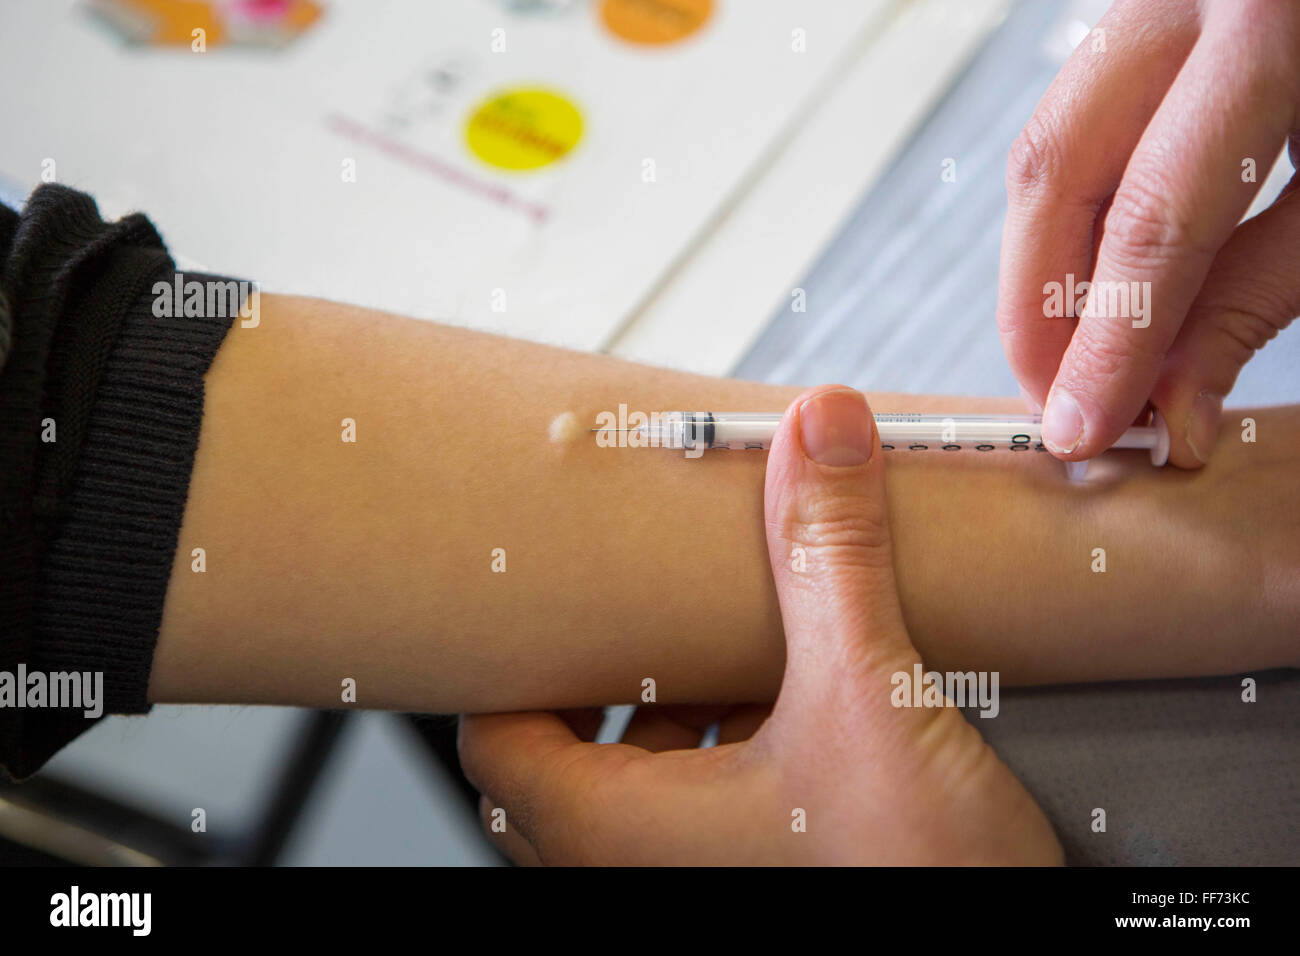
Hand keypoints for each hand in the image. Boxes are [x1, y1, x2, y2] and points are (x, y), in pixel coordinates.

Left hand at [457, 386, 1061, 864]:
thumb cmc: (913, 882)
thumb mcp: (868, 700)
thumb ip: (832, 561)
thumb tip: (819, 433)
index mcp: (615, 832)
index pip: (492, 740)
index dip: (510, 664)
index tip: (545, 601)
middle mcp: (637, 869)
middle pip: (560, 758)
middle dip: (602, 677)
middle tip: (634, 607)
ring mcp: (698, 879)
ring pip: (636, 787)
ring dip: (669, 714)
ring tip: (718, 643)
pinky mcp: (758, 875)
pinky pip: (701, 810)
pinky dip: (723, 750)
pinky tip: (786, 705)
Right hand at [998, 0, 1299, 466]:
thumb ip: (1257, 296)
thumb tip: (1170, 411)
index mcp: (1264, 36)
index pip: (1155, 219)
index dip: (1109, 340)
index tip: (1083, 428)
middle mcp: (1181, 4)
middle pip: (1054, 176)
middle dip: (1038, 311)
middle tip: (1055, 402)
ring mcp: (1139, 9)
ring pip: (1041, 160)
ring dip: (1041, 279)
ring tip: (1074, 361)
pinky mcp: (1126, 38)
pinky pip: (1066, 143)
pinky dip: (1066, 234)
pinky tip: (1091, 292)